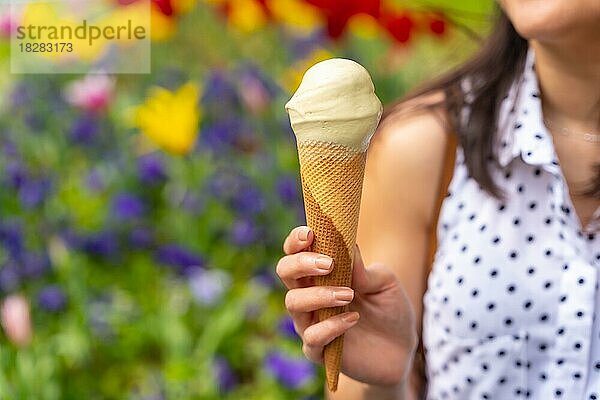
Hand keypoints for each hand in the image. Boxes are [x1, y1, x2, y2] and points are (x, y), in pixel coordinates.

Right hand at [276, 226, 417, 386]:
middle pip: (285, 271)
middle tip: (329, 264)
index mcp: (321, 273)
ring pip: (294, 303)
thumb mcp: (386, 283)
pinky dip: (330, 326)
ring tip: (349, 295)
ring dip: (319, 295)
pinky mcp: (319, 351)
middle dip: (301, 264)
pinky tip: (353, 319)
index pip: (296, 251)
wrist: (402, 350)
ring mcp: (311, 322)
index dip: (296, 240)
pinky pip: (311, 338)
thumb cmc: (390, 309)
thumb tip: (348, 246)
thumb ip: (365, 269)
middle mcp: (310, 295)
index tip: (310, 234)